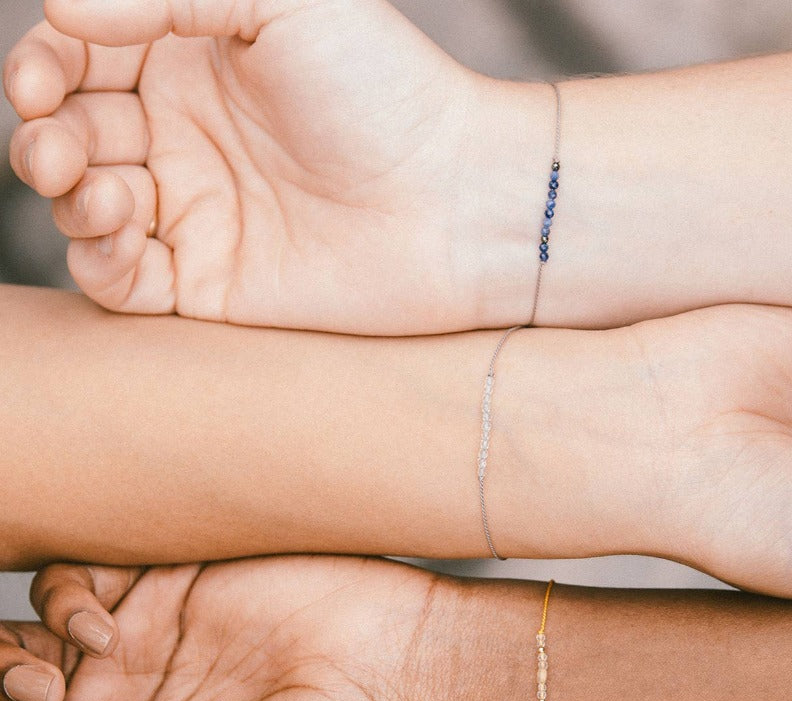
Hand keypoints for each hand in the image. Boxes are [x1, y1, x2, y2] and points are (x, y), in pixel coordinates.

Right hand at [4, 0, 536, 333]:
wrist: (457, 204)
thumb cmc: (388, 91)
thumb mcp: (283, 0)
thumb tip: (60, 9)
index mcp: (193, 61)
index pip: (80, 59)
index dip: (42, 67)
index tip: (39, 81)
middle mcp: (187, 138)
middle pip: (70, 133)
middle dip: (44, 137)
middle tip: (62, 148)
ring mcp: (198, 215)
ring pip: (85, 207)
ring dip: (69, 197)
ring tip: (110, 192)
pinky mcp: (212, 288)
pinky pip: (123, 281)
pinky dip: (98, 261)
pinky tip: (121, 237)